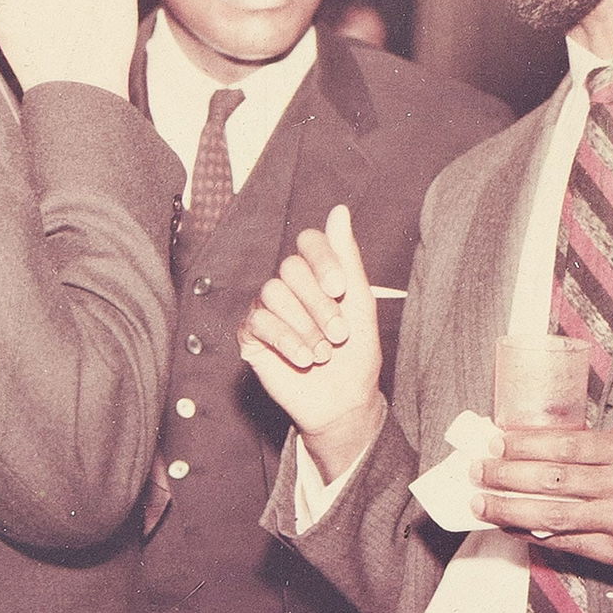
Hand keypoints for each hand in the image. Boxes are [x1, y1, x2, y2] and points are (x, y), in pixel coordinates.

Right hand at [237, 204, 385, 480]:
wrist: (344, 401)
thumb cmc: (356, 353)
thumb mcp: (360, 303)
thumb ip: (348, 258)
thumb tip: (339, 210)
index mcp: (317, 274)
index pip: (308, 242)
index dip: (322, 259)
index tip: (339, 289)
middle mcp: (289, 287)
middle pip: (290, 269)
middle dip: (318, 303)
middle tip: (338, 334)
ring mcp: (268, 310)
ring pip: (273, 294)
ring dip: (304, 326)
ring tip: (322, 354)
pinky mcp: (252, 336)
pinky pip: (258, 322)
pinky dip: (285, 340)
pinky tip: (303, 359)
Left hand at [470, 426, 612, 572]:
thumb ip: (593, 448)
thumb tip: (533, 448)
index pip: (563, 443)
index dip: (523, 444)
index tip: (493, 441)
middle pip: (552, 478)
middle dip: (506, 474)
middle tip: (477, 469)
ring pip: (552, 513)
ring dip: (509, 508)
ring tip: (481, 501)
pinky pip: (566, 542)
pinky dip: (533, 534)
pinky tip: (511, 526)